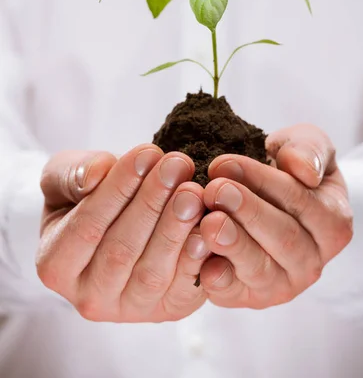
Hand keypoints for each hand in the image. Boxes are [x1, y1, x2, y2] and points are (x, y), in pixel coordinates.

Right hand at [36, 145, 207, 321]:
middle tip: (176, 164)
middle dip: (152, 203)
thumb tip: (96, 176)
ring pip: (152, 272)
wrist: (119, 217)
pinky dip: (197, 256)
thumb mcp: (65, 176)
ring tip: (193, 190)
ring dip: (176, 228)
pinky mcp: (168, 308)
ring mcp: (130, 309)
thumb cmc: (87, 195)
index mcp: (55, 266)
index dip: (118, 190)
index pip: (86, 228)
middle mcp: (89, 297)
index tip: (146, 153)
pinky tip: (209, 223)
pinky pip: (184, 288)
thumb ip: (72, 173)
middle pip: (121, 251)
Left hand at [198, 124, 352, 308]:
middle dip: (246, 211)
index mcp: (334, 222)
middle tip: (214, 189)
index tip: (226, 162)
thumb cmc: (284, 168)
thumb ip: (311, 149)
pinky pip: (233, 291)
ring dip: (233, 244)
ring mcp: (282, 284)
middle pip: (283, 238)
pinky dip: (217, 277)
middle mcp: (313, 261)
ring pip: (260, 268)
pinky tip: (199, 257)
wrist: (258, 194)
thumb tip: (306, 171)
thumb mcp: (305, 145)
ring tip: (209, 222)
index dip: (262, 181)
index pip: (300, 201)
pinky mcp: (249, 297)